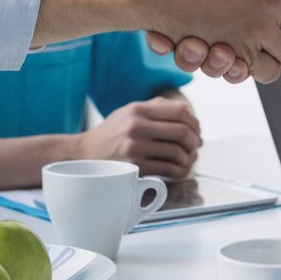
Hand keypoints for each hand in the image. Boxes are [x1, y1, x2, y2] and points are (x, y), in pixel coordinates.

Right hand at [75, 96, 201, 178]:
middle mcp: (137, 126)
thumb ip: (156, 107)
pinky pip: (167, 169)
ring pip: (177, 152)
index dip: (195, 122)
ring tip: (187, 161)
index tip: (197, 131)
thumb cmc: (111, 133)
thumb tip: (187, 112)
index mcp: (139, 109)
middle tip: (195, 147)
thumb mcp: (129, 111)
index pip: (180, 111)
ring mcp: (135, 147)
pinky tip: (178, 171)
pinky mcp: (134, 166)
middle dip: (194, 142)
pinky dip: (178, 171)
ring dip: (188, 159)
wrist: (83, 153)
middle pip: (182, 132)